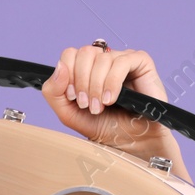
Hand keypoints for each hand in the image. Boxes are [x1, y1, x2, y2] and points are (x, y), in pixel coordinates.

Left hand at [40, 45, 183, 172]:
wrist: (129, 141)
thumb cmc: (103, 127)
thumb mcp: (68, 113)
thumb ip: (54, 91)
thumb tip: (60, 65)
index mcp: (87, 68)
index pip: (70, 54)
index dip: (68, 73)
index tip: (72, 97)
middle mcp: (104, 60)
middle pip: (85, 52)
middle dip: (82, 81)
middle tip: (86, 104)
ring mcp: (123, 59)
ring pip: (102, 58)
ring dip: (96, 86)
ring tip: (99, 107)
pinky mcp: (141, 62)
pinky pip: (122, 62)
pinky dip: (112, 82)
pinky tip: (111, 99)